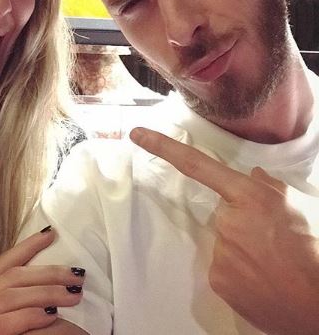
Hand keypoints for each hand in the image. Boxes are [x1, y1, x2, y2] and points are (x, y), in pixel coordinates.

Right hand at [0, 227, 84, 334]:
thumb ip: (6, 304)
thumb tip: (41, 287)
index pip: (3, 262)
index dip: (28, 246)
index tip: (50, 234)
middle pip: (13, 276)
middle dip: (48, 272)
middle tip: (76, 273)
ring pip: (12, 295)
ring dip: (46, 292)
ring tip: (72, 294)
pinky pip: (7, 322)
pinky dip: (30, 316)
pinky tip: (51, 315)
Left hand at [130, 127, 318, 334]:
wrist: (313, 303)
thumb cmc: (306, 250)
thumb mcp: (290, 209)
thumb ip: (267, 187)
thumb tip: (254, 174)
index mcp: (246, 196)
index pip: (196, 165)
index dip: (163, 147)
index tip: (136, 134)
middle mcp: (226, 220)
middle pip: (220, 214)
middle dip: (239, 224)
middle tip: (267, 241)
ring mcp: (219, 250)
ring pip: (222, 242)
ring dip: (240, 249)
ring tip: (267, 262)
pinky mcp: (216, 277)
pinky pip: (221, 266)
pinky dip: (237, 270)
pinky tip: (257, 278)